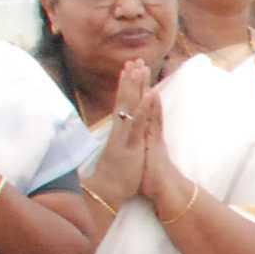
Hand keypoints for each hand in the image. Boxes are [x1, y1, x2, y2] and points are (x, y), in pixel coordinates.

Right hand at [83, 57, 156, 209]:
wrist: (105, 194)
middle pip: (125, 99)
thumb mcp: (118, 155)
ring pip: (130, 105)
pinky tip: (149, 93)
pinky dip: (144, 108)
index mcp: (119, 131)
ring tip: (140, 67)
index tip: (130, 69)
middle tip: (135, 60)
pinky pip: (138, 123)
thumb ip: (118, 141)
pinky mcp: (130, 144)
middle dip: (130, 79)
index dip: (127, 86)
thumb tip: (115, 133)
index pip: (123, 103)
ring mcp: (124, 135)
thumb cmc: (114, 176)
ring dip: (135, 85)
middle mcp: (120, 129)